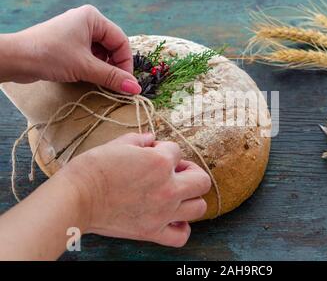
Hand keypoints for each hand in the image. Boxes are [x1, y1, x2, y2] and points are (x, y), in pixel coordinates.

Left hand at [4, 5, 140, 93]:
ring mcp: (77, 33)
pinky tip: (90, 78)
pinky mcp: (69, 44)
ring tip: (101, 82)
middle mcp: (86, 22)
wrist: (15, 59)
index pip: (121, 41)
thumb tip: (136, 89)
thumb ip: (112, 78)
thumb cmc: (50, 55)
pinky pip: (90, 56)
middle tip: (115, 85)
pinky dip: (93, 68)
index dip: (126, 63)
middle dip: (115, 66)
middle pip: (112, 47)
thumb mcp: (85, 67)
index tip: (126, 83)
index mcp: (93, 18)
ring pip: (102, 53)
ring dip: (104, 69)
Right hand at [59, 133, 210, 246]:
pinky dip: (182, 227)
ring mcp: (163, 212)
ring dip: (191, 198)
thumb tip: (152, 139)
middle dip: (192, 172)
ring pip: (199, 207)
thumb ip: (140, 139)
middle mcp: (168, 187)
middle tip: (177, 172)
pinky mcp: (152, 231)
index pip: (177, 151)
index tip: (151, 153)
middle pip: (202, 180)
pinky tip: (173, 218)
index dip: (164, 149)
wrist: (75, 198)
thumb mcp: (117, 144)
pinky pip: (181, 235)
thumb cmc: (93, 169)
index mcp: (160, 162)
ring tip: (177, 194)